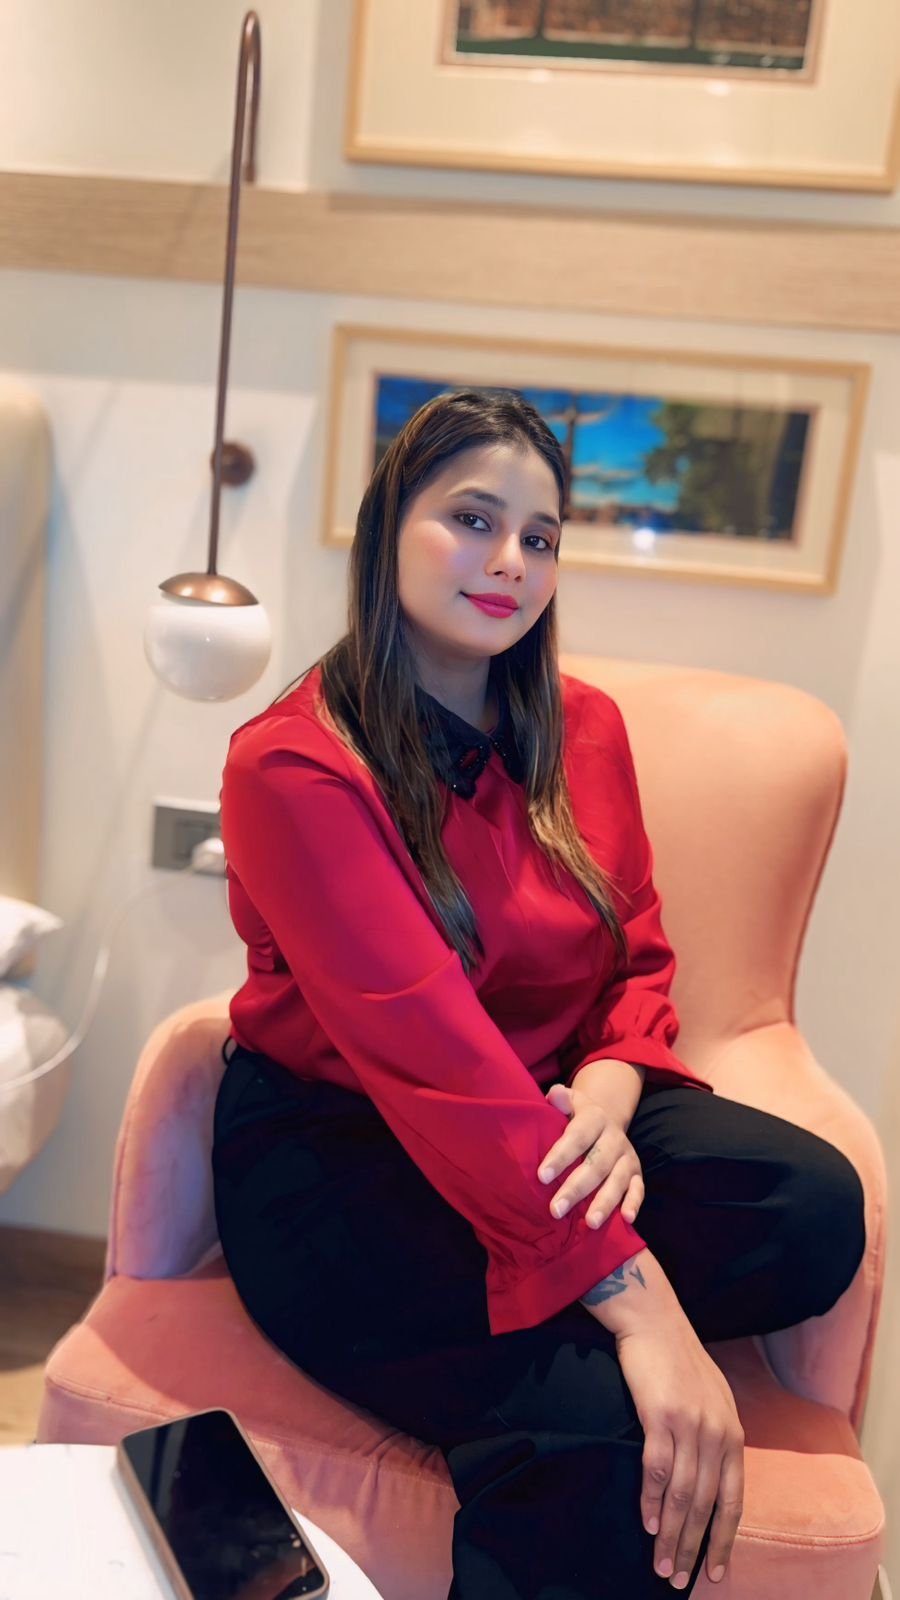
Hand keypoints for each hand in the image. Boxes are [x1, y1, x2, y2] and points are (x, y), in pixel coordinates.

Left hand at [539, 1081, 644, 1228]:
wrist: (606, 1119)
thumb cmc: (576, 1117)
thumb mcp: (571, 1103)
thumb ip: (561, 1100)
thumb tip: (554, 1094)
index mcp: (595, 1119)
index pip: (577, 1137)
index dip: (560, 1156)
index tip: (541, 1176)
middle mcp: (614, 1138)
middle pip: (596, 1164)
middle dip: (576, 1188)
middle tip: (556, 1209)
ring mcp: (627, 1157)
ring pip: (617, 1180)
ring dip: (604, 1202)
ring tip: (589, 1223)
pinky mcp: (637, 1174)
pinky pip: (639, 1189)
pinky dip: (634, 1204)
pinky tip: (627, 1220)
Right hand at [615, 1316, 743, 1587]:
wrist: (654, 1320)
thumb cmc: (679, 1360)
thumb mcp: (712, 1399)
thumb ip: (716, 1436)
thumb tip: (713, 1477)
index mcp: (732, 1434)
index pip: (733, 1501)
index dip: (723, 1540)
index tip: (714, 1573)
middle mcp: (717, 1434)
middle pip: (706, 1505)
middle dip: (692, 1548)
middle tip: (676, 1580)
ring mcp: (690, 1426)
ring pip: (682, 1495)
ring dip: (670, 1535)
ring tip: (659, 1564)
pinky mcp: (660, 1416)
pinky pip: (656, 1469)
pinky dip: (652, 1501)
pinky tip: (648, 1522)